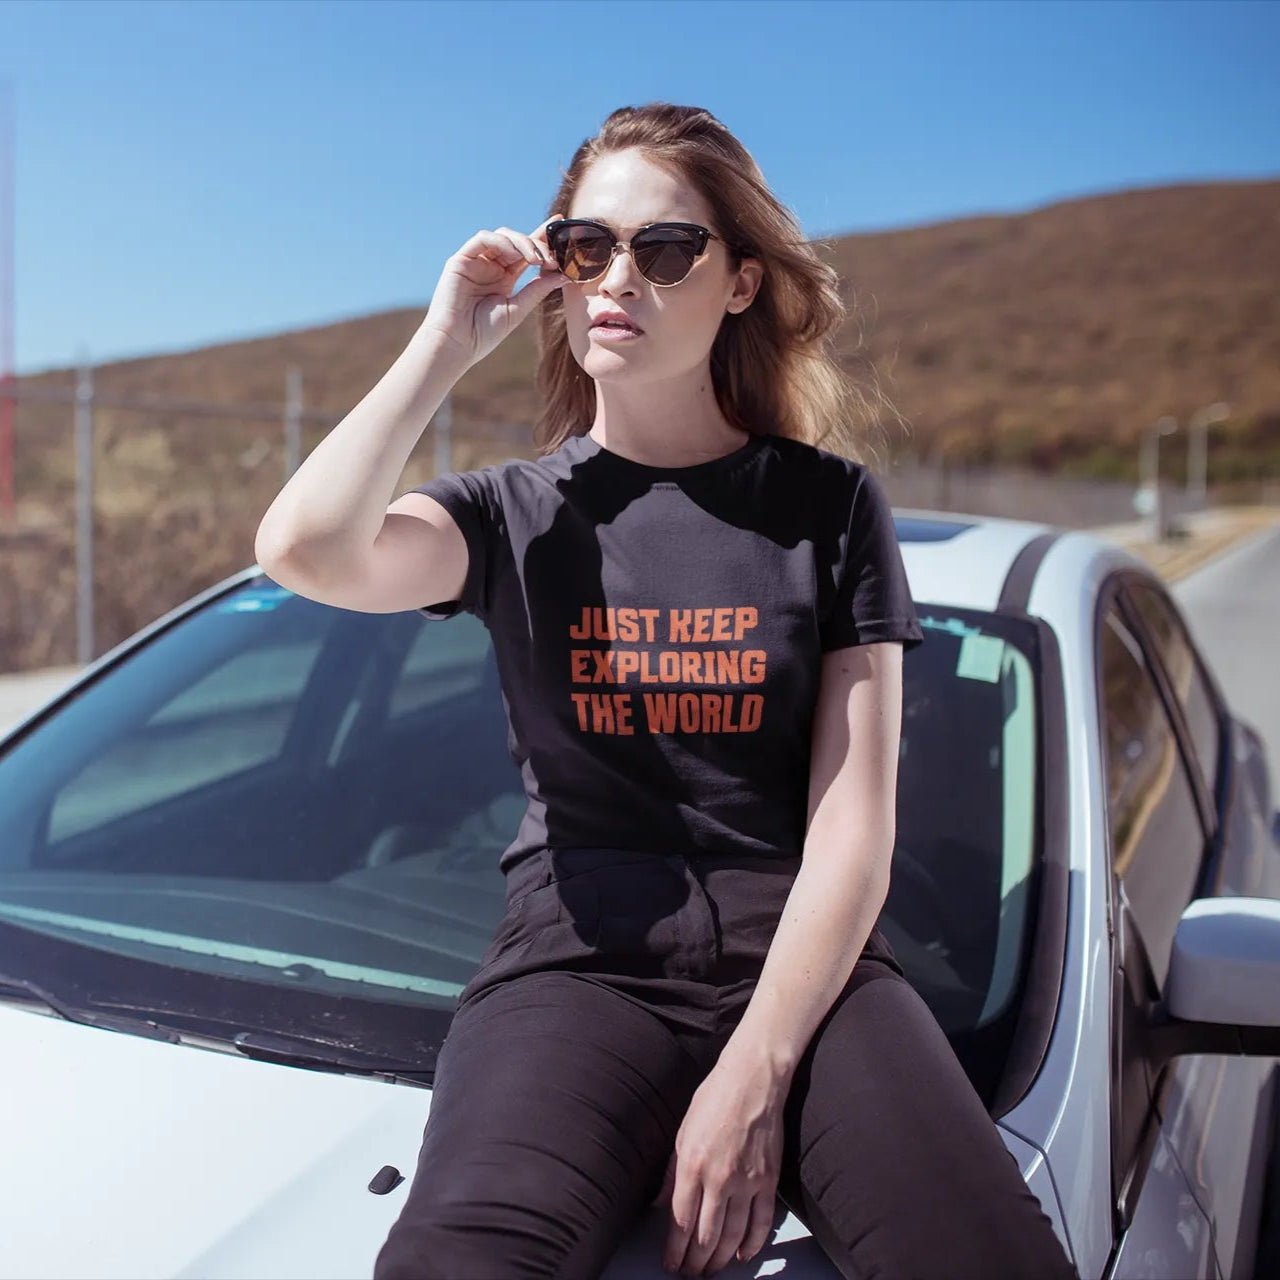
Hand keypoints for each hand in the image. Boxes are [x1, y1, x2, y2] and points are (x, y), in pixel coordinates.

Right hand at [419, 214, 571, 368]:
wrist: (457, 344)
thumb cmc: (484, 333)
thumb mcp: (518, 309)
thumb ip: (538, 289)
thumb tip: (564, 274)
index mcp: (505, 278)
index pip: (526, 253)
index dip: (542, 238)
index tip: (561, 227)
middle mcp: (491, 266)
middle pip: (518, 241)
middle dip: (538, 245)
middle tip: (551, 259)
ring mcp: (476, 261)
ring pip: (503, 236)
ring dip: (523, 243)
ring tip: (536, 260)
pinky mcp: (461, 259)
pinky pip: (483, 239)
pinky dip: (501, 242)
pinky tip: (514, 254)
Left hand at [656, 1059, 784, 1275]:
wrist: (753, 1080)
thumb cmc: (714, 1100)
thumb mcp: (682, 1133)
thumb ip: (671, 1173)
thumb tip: (658, 1205)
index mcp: (692, 1165)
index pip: (680, 1221)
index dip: (675, 1249)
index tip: (671, 1264)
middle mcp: (718, 1178)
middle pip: (705, 1236)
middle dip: (695, 1262)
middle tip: (690, 1273)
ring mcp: (747, 1181)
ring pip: (733, 1236)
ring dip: (720, 1259)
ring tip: (711, 1270)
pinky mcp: (769, 1180)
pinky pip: (762, 1222)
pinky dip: (753, 1244)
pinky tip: (743, 1255)